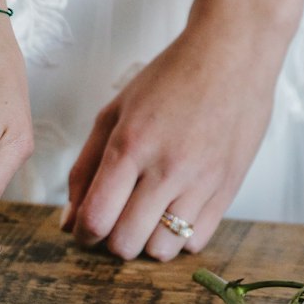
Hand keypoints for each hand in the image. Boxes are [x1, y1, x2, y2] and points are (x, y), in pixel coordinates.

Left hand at [62, 20, 280, 261]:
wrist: (234, 53)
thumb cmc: (170, 77)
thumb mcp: (115, 112)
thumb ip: (86, 166)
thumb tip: (70, 219)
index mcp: (131, 145)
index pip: (97, 218)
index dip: (84, 233)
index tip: (87, 228)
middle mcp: (167, 168)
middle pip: (126, 243)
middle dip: (112, 240)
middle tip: (117, 221)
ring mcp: (202, 181)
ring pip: (162, 250)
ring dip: (147, 241)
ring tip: (148, 217)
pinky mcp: (228, 188)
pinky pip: (196, 241)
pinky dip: (181, 236)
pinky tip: (176, 210)